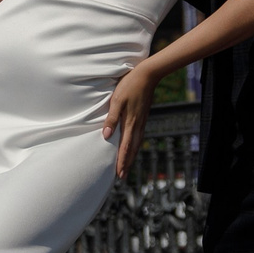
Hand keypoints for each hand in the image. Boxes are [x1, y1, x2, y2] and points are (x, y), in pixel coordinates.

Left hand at [104, 64, 154, 178]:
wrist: (147, 75)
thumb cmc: (129, 86)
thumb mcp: (117, 100)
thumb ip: (111, 118)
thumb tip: (106, 136)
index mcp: (130, 122)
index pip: (125, 147)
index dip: (121, 161)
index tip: (118, 173)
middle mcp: (137, 125)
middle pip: (132, 149)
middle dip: (127, 163)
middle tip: (122, 176)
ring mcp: (141, 121)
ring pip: (137, 143)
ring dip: (131, 156)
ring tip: (127, 166)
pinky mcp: (143, 117)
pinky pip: (139, 136)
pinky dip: (135, 146)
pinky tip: (133, 147)